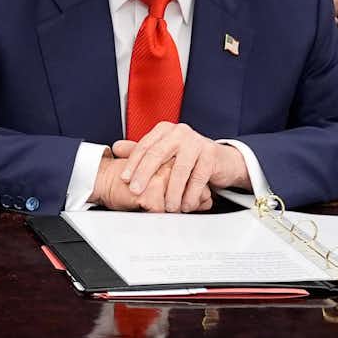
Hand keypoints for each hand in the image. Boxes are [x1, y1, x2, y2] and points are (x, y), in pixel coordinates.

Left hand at [102, 123, 249, 211]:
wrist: (222, 160)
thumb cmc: (188, 158)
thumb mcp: (164, 153)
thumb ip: (141, 151)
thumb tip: (116, 148)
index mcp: (165, 130)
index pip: (144, 146)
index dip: (132, 163)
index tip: (124, 179)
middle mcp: (180, 132)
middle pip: (157, 154)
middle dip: (145, 175)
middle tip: (136, 191)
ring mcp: (197, 142)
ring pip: (179, 170)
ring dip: (171, 192)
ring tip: (167, 207)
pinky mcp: (211, 154)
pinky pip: (198, 178)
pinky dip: (190, 195)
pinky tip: (186, 205)